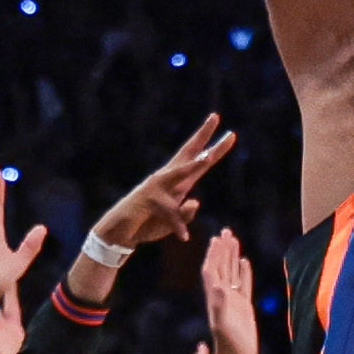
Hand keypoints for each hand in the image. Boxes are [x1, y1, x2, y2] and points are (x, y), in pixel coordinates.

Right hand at [88, 113, 235, 269]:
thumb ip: (186, 214)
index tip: (231, 135)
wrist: (122, 232)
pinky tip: (183, 236)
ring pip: (178, 174)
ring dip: (192, 166)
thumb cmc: (149, 224)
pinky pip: (169, 211)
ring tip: (206, 158)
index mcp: (179, 183)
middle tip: (215, 116)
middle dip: (202, 136)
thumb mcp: (175, 222)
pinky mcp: (149, 201)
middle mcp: (169, 179)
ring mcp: (158, 188)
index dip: (215, 149)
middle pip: (189, 154)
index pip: (200, 162)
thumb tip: (195, 202)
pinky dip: (177, 225)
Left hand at [200, 228, 260, 353]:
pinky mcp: (244, 306)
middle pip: (221, 267)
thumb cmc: (229, 344)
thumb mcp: (223, 325)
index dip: (214, 255)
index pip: (213, 271)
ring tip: (233, 239)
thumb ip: (220, 306)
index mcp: (215, 297)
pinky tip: (244, 261)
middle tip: (225, 231)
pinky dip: (244, 272)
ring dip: (232, 256)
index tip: (216, 239)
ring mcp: (233, 300)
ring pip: (232, 272)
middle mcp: (222, 296)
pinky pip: (244, 284)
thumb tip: (218, 286)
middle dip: (222, 249)